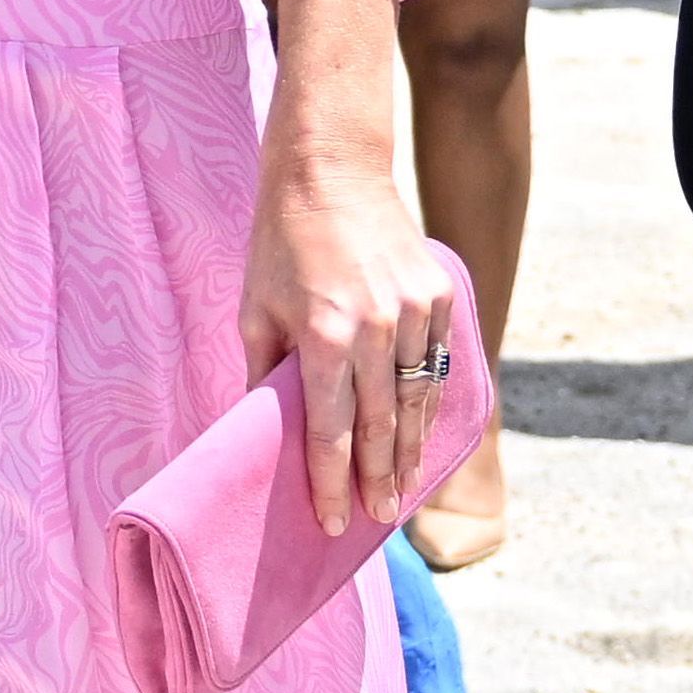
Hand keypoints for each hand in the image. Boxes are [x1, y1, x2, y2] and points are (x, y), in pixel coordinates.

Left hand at [239, 157, 452, 536]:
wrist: (332, 170)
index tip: (332, 522)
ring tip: (403, 488)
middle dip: (379, 480)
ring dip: (410, 449)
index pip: (332, 431)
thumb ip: (264, 374)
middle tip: (379, 519)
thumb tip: (264, 432)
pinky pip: (437, 364)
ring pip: (418, 400)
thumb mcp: (255, 309)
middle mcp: (375, 327)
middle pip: (382, 426)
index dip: (331, 483)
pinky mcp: (438, 295)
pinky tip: (421, 431)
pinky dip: (430, 402)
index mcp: (323, 335)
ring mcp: (414, 311)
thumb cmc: (281, 242)